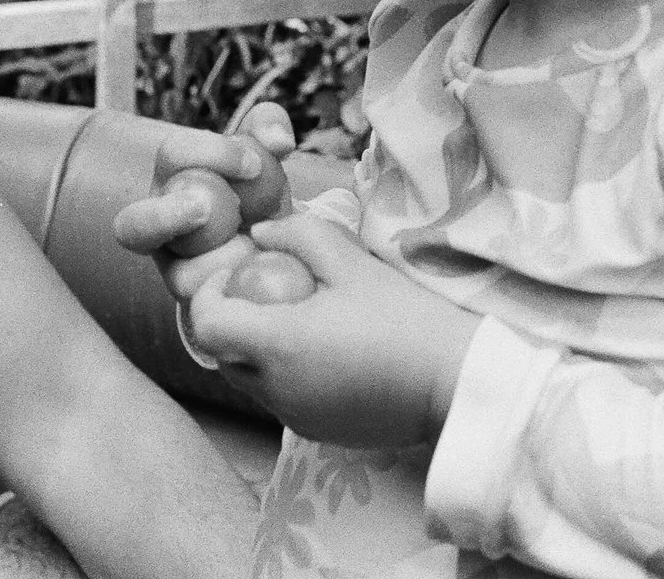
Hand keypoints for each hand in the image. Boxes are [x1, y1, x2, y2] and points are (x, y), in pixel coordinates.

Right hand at [112, 103, 297, 298]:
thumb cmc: (258, 190)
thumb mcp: (266, 154)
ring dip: (224, 263)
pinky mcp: (200, 305)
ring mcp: (175, 271)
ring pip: (179, 276)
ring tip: (258, 250)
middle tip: (208, 208)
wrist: (276, 243)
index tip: (255, 164)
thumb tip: (277, 140)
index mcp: (171, 177)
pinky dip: (243, 288)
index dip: (211, 155)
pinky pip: (214, 307)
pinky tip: (265, 273)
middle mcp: (158, 225)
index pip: (173, 155)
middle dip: (166, 218)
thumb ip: (267, 127)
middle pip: (133, 227)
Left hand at [185, 214, 482, 449]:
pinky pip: (281, 399)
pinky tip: (325, 352)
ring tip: (298, 319)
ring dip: (257, 350)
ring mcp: (295, 416)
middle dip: (229, 322)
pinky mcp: (317, 432)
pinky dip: (285, 375)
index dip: (206, 296)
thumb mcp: (351, 263)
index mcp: (279, 345)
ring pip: (250, 380)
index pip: (206, 325)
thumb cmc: (406, 318)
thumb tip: (260, 232)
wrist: (456, 383)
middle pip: (222, 356)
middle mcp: (276, 389)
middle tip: (260, 291)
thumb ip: (298, 236)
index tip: (231, 274)